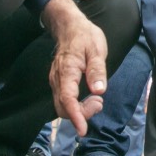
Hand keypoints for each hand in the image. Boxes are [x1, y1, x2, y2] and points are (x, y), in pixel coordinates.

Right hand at [42, 0, 108, 134]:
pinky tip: (89, 97)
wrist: (70, 26)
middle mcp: (57, 79)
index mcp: (67, 71)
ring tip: (97, 100)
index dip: (75, 116)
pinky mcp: (59, 82)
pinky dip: (76, 105)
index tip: (83, 130)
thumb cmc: (85, 36)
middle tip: (99, 102)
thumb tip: (99, 90)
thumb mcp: (97, 50)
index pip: (67, 99)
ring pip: (62, 105)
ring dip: (79, 109)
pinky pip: (64, 99)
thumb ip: (97, 70)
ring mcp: (56, 81)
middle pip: (63, 107)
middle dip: (81, 113)